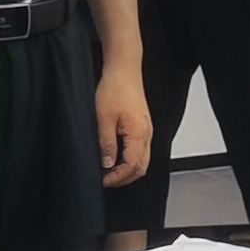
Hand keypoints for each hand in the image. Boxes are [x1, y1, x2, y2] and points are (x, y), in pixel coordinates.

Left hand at [96, 57, 151, 187]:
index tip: (103, 180)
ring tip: (109, 171)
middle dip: (124, 178)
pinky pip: (140, 150)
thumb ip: (106, 143)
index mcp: (139, 134)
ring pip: (142, 160)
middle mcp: (146, 134)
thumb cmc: (115, 89)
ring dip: (127, 169)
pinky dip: (129, 159)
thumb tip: (107, 164)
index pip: (132, 166)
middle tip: (106, 180)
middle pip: (141, 167)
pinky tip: (116, 158)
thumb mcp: (103, 118)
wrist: (124, 70)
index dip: (117, 177)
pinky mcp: (142, 127)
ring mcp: (146, 131)